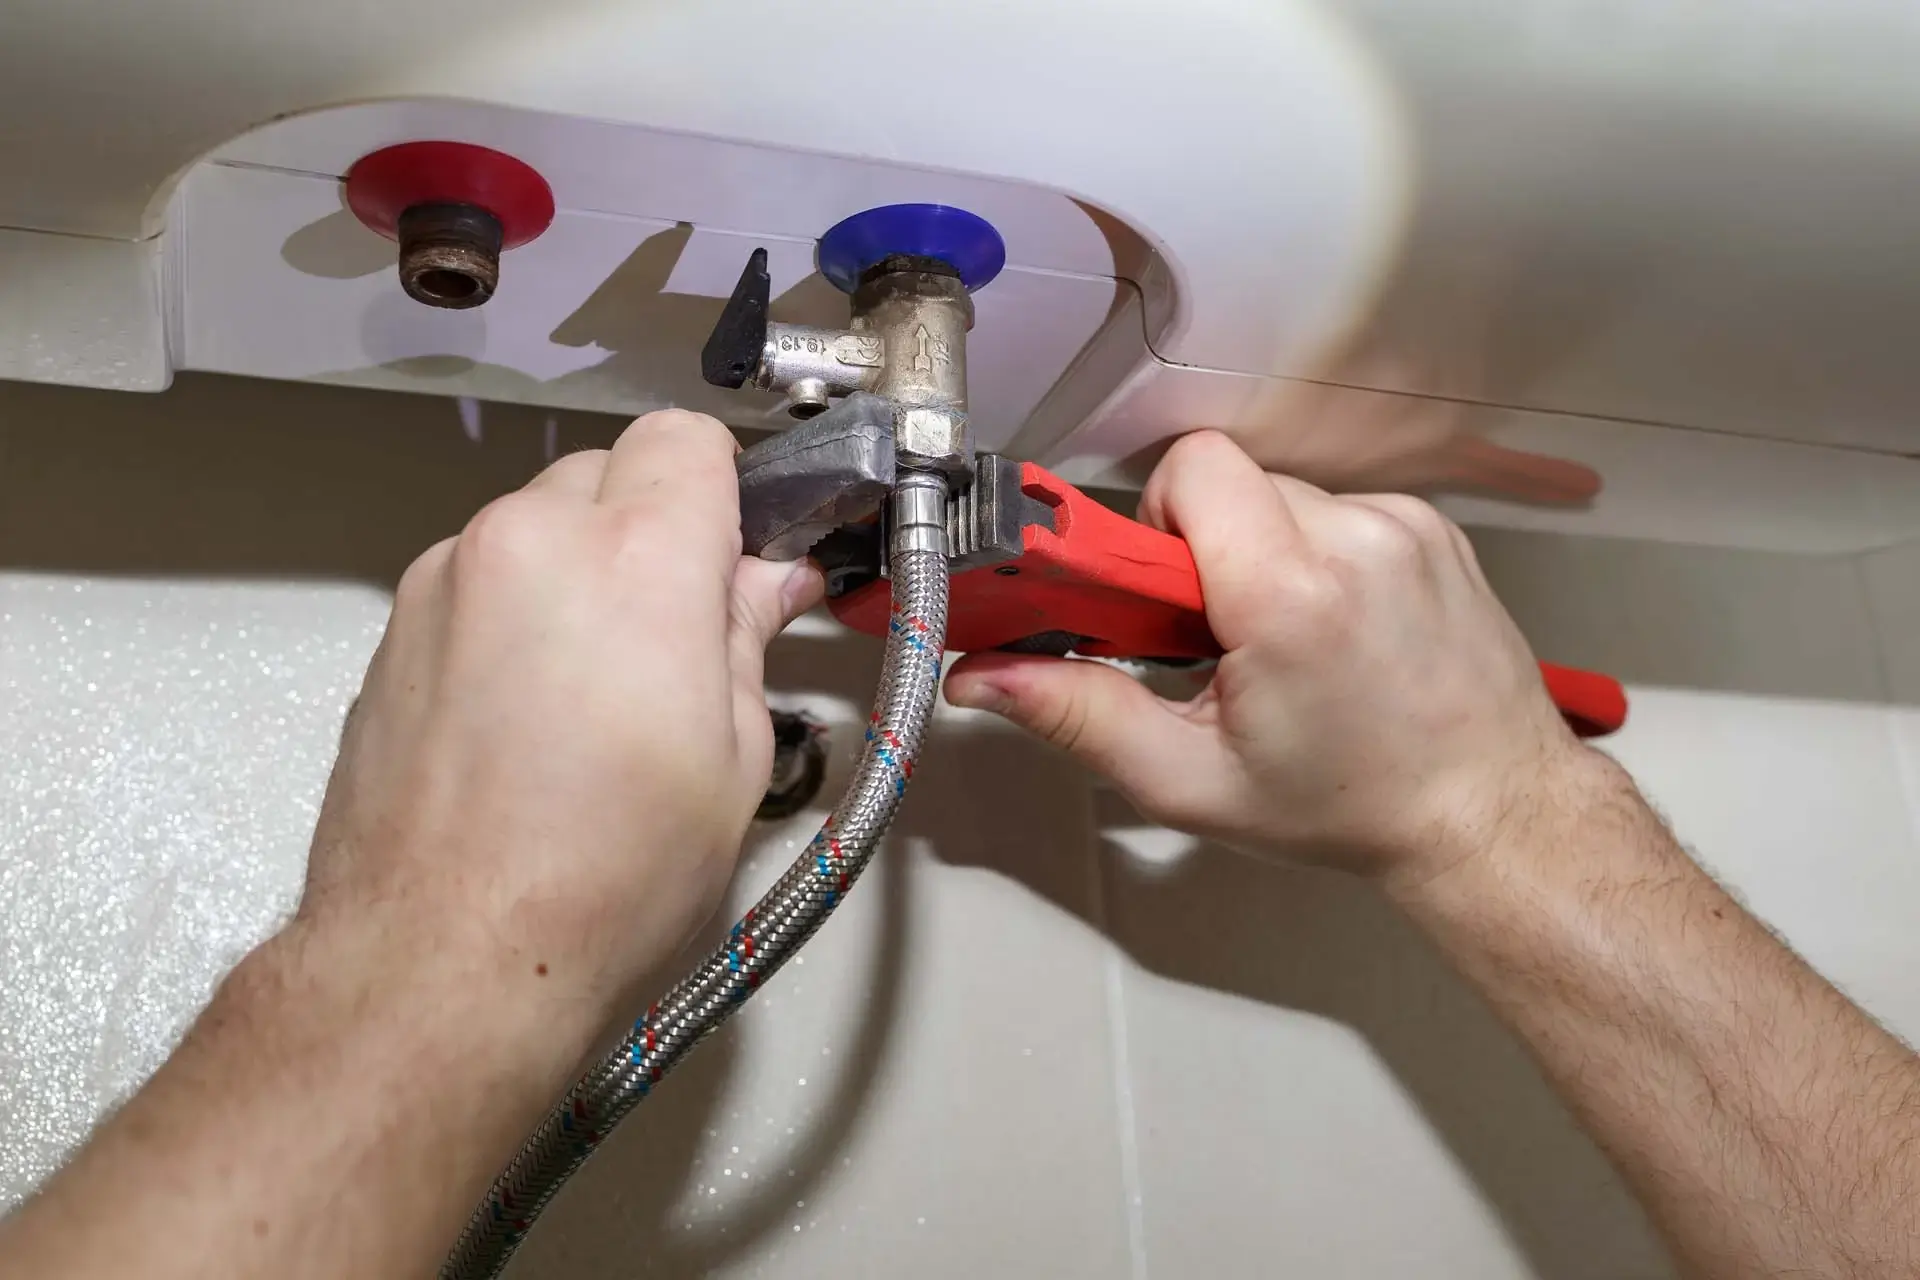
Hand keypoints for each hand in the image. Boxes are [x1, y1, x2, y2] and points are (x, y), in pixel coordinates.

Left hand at [299, 409, 822, 1021]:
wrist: (442, 962)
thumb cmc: (598, 883)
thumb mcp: (732, 761)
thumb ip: (745, 640)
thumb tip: (764, 585)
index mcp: (635, 559)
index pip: (688, 440)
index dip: (725, 493)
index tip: (738, 553)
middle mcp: (528, 542)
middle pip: (610, 473)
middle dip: (652, 532)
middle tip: (680, 635)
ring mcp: (446, 580)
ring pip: (538, 526)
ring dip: (578, 574)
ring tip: (597, 693)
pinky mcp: (396, 630)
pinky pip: (478, 581)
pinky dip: (516, 617)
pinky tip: (530, 717)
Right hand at [944, 430, 1579, 885]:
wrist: (1488, 812)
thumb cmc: (1354, 806)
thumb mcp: (1192, 781)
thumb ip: (1078, 716)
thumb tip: (985, 678)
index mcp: (1293, 594)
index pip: (1190, 470)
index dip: (1153, 524)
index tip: (1149, 594)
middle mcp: (1359, 539)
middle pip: (1229, 482)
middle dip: (1199, 550)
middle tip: (1212, 637)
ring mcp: (1405, 526)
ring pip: (1280, 494)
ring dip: (1258, 553)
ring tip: (1278, 641)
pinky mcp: (1431, 527)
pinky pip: (1334, 508)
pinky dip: (1313, 555)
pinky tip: (1328, 628)